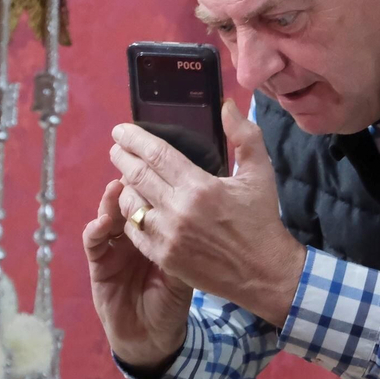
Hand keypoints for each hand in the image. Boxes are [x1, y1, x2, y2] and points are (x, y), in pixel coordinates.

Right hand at [83, 179, 191, 372]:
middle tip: (132, 164)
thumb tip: (202, 212)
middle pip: (129, 201)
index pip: (152, 199)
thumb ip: (188, 245)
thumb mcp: (186, 272)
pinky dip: (96, 230)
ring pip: (110, 215)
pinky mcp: (99, 264)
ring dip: (111, 200)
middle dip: (129, 181)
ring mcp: (114, 247)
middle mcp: (134, 234)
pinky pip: (94, 242)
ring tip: (116, 187)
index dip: (153, 180)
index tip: (159, 161)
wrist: (152, 337)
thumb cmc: (172, 303)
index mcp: (157, 231)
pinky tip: (102, 222)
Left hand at [110, 99, 305, 325]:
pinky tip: (135, 207)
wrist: (263, 273)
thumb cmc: (261, 220)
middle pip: (137, 176)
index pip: (156, 154)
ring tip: (127, 177)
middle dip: (122, 157)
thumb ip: (245, 135)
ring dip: (125, 187)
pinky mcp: (164, 257)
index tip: (121, 131)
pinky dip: (130, 215)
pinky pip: (134, 231)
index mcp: (200, 186)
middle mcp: (178, 210)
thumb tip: (226, 105)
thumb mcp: (260, 173)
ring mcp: (168, 236)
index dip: (134, 139)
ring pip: (130, 204)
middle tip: (116, 147)